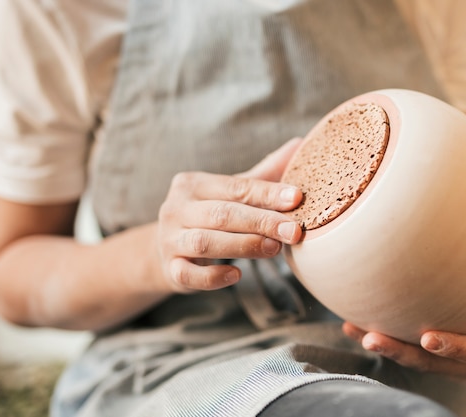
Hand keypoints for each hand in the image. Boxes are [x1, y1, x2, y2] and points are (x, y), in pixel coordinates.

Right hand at [155, 138, 303, 292]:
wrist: (166, 249)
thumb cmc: (208, 216)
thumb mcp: (230, 194)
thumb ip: (263, 176)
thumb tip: (299, 145)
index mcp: (192, 184)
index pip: (234, 187)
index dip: (267, 193)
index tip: (296, 198)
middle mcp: (176, 209)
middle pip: (222, 214)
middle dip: (261, 222)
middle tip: (294, 231)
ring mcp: (170, 240)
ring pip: (205, 243)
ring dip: (243, 245)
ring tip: (274, 249)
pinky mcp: (170, 269)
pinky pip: (188, 274)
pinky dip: (213, 277)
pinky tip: (237, 274)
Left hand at [342, 321, 465, 378]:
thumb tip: (463, 227)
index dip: (454, 347)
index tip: (426, 338)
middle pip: (435, 362)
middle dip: (401, 351)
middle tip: (373, 339)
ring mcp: (443, 358)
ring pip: (412, 359)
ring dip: (384, 345)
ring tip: (359, 333)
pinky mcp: (421, 353)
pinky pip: (395, 347)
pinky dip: (371, 335)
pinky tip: (350, 325)